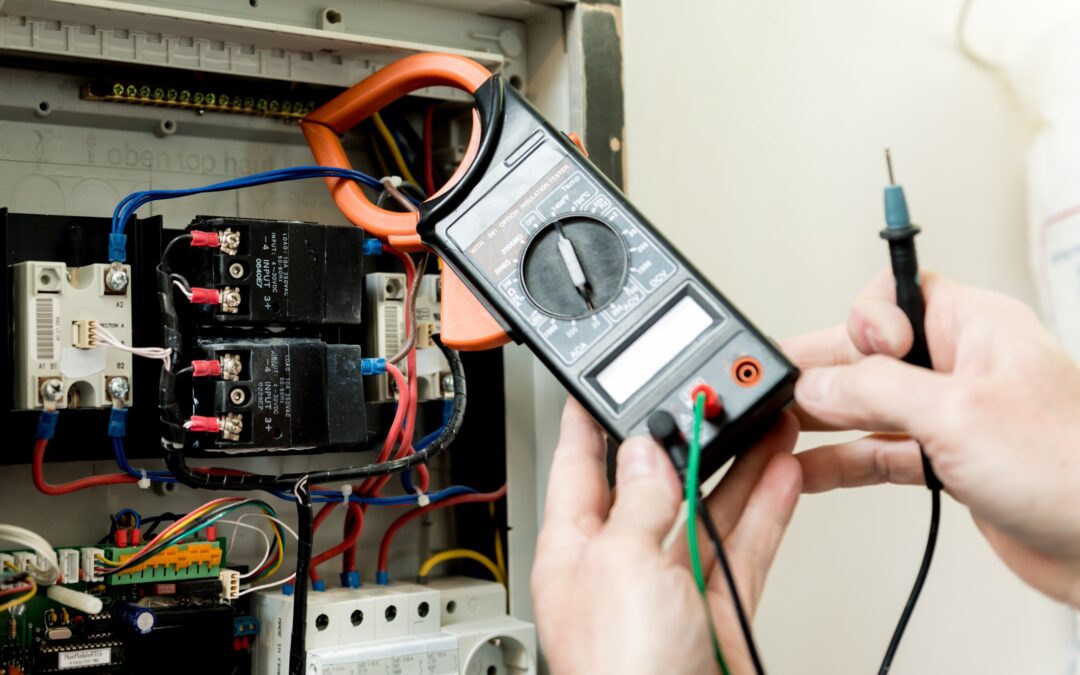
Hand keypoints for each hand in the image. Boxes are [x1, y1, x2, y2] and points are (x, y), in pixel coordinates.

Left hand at [531, 398, 800, 674]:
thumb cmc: (620, 671)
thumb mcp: (623, 561)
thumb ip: (641, 498)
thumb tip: (649, 448)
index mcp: (574, 545)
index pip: (577, 463)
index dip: (590, 418)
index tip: (603, 382)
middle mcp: (620, 562)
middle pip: (654, 481)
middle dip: (686, 437)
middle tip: (714, 396)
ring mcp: (670, 587)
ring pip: (706, 510)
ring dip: (739, 466)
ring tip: (767, 421)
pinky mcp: (716, 612)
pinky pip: (741, 549)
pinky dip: (764, 511)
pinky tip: (781, 477)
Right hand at [784, 272, 1079, 606]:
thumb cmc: (1073, 468)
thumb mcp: (957, 413)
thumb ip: (876, 390)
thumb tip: (816, 382)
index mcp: (976, 326)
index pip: (893, 297)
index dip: (863, 322)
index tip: (853, 355)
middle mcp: (962, 365)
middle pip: (869, 355)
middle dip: (822, 373)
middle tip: (773, 389)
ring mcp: (954, 416)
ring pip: (869, 407)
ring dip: (823, 420)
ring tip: (774, 430)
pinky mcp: (949, 463)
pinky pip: (881, 452)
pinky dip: (843, 461)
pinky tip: (809, 469)